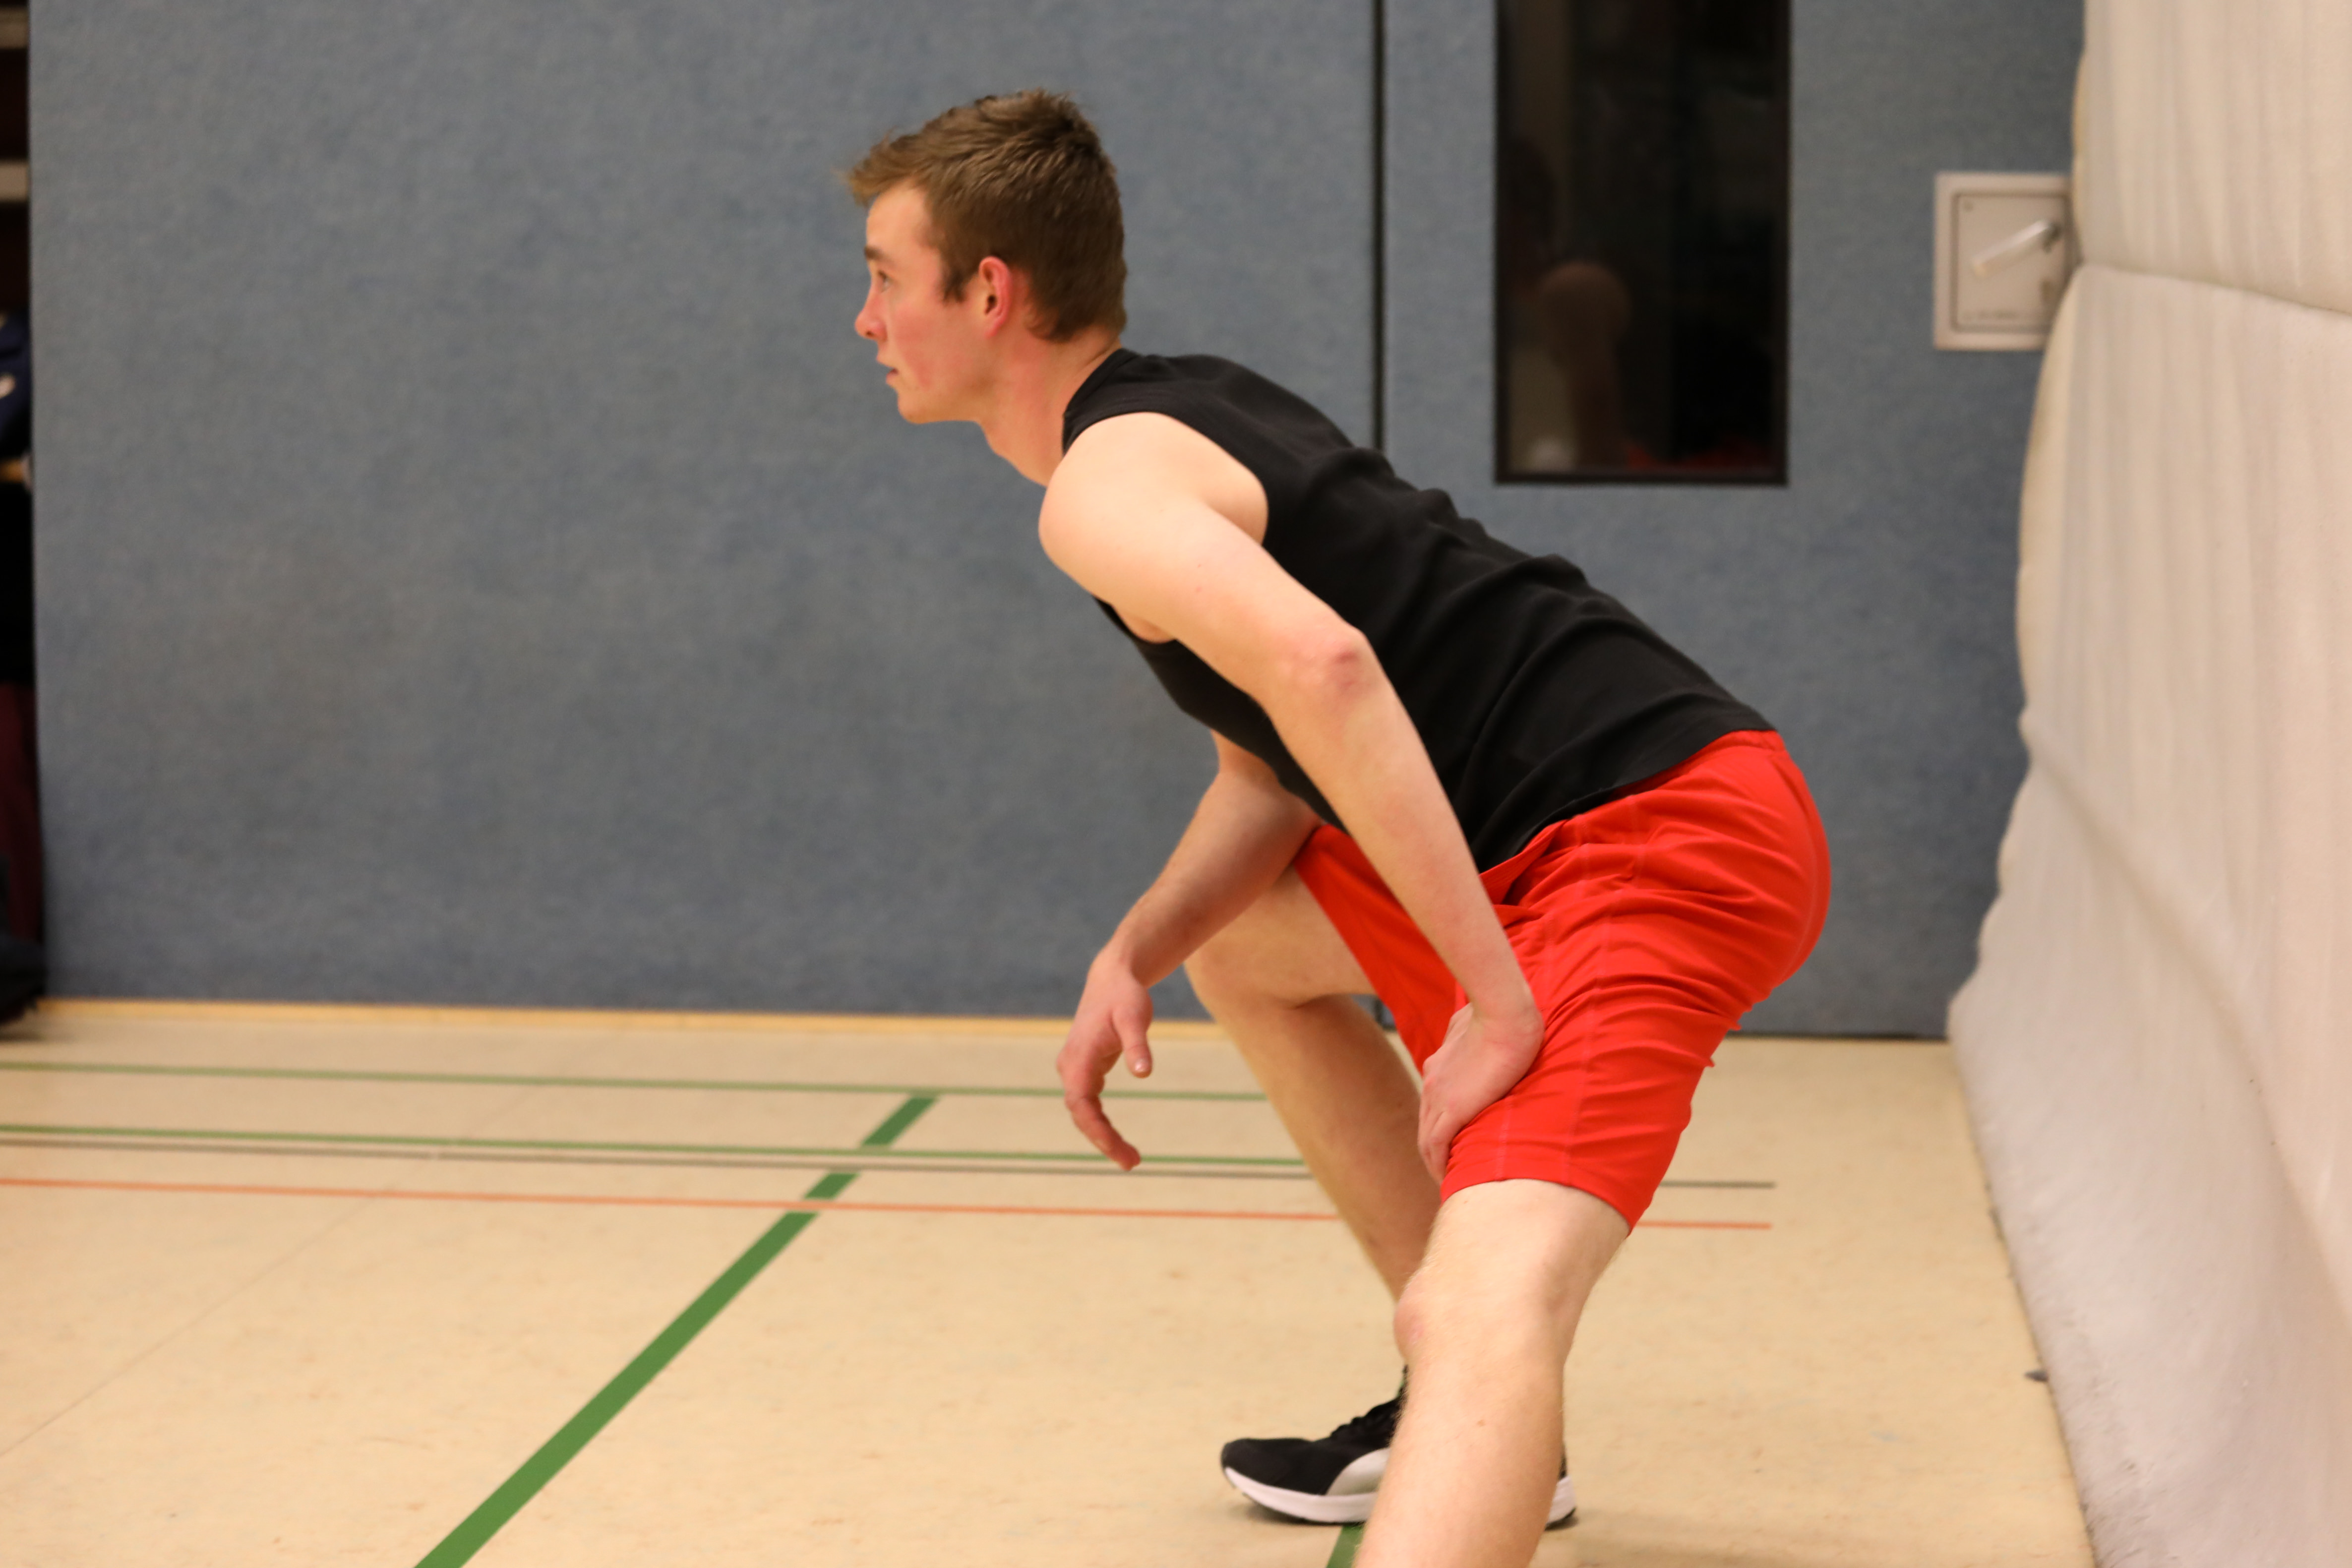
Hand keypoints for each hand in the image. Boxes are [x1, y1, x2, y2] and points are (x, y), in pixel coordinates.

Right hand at [1058, 950, 1156, 1169]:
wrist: (1112, 979)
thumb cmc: (1125, 997)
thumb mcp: (1135, 1017)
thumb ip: (1138, 1045)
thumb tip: (1144, 1074)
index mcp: (1078, 1058)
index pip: (1081, 1105)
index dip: (1098, 1131)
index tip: (1119, 1151)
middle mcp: (1070, 1067)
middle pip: (1081, 1114)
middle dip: (1103, 1140)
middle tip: (1132, 1163)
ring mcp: (1075, 1069)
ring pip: (1083, 1112)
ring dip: (1102, 1135)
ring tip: (1131, 1158)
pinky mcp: (1085, 1069)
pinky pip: (1089, 1104)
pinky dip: (1102, 1122)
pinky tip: (1117, 1139)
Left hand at [1415, 1001, 1544, 1180]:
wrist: (1504, 1013)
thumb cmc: (1501, 1013)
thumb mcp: (1476, 1021)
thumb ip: (1469, 1029)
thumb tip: (1475, 1023)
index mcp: (1439, 1065)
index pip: (1432, 1104)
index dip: (1438, 1125)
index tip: (1451, 1142)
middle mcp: (1432, 1082)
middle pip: (1425, 1125)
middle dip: (1433, 1150)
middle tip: (1446, 1169)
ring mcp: (1438, 1095)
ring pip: (1426, 1139)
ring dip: (1434, 1162)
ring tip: (1447, 1180)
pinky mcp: (1452, 1108)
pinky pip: (1437, 1146)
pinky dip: (1438, 1164)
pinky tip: (1447, 1178)